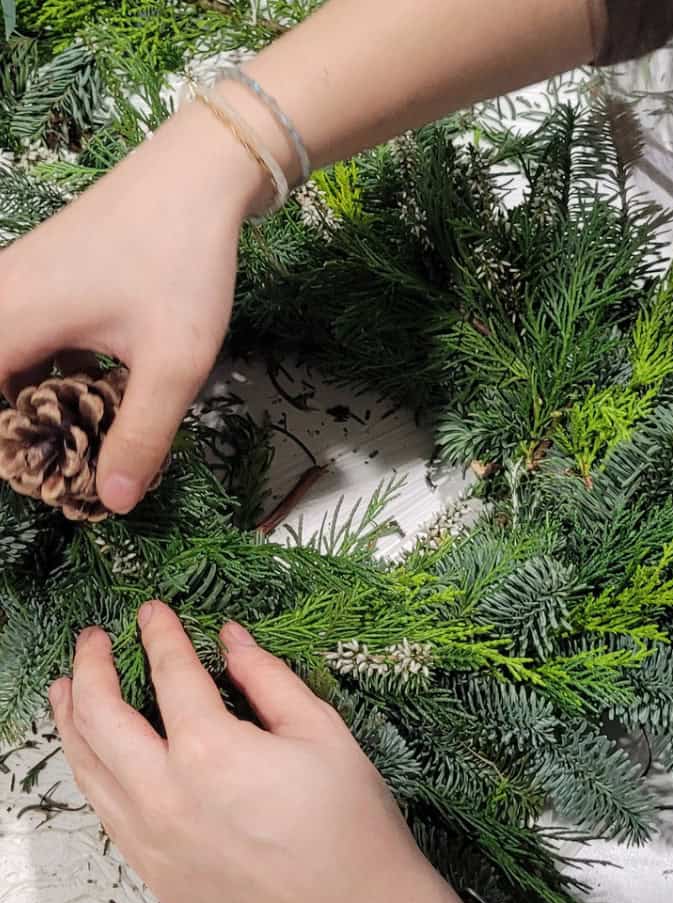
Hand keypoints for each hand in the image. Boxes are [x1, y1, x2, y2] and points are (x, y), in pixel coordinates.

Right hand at [0, 98, 267, 514]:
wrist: (198, 173)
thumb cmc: (182, 261)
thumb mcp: (172, 362)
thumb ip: (141, 435)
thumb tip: (114, 503)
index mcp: (8, 320)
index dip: (6, 449)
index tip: (48, 476)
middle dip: (21, 430)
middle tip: (72, 461)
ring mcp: (14, 281)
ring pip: (5, 362)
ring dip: (34, 402)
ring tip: (86, 432)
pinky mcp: (38, 276)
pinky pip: (21, 337)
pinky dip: (46, 370)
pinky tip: (93, 386)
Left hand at [49, 602, 465, 902]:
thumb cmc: (346, 820)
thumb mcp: (318, 728)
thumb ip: (265, 676)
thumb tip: (230, 638)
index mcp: (211, 752)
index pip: (169, 672)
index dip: (158, 633)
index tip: (152, 610)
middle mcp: (167, 798)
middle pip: (100, 717)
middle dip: (91, 667)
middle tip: (94, 638)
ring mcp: (154, 841)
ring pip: (88, 767)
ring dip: (71, 719)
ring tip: (66, 687)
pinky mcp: (156, 872)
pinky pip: (106, 811)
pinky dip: (92, 770)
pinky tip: (97, 753)